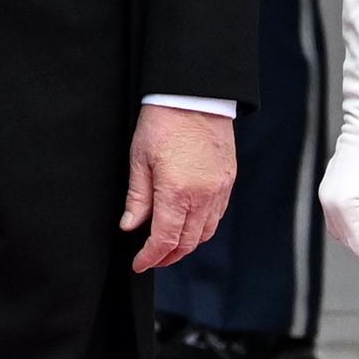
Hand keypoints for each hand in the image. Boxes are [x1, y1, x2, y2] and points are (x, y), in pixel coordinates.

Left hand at [121, 105, 235, 274]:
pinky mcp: (228, 180)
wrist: (194, 95)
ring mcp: (219, 189)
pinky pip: (217, 215)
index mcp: (177, 192)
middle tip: (152, 258)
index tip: (140, 263)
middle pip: (188, 242)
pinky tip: (188, 222)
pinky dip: (202, 226)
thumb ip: (137, 198)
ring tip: (169, 244)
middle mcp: (203, 195)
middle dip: (168, 256)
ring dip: (187, 244)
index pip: (165, 240)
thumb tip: (130, 226)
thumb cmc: (163, 122)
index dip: (151, 257)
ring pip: (205, 232)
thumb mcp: (140, 160)